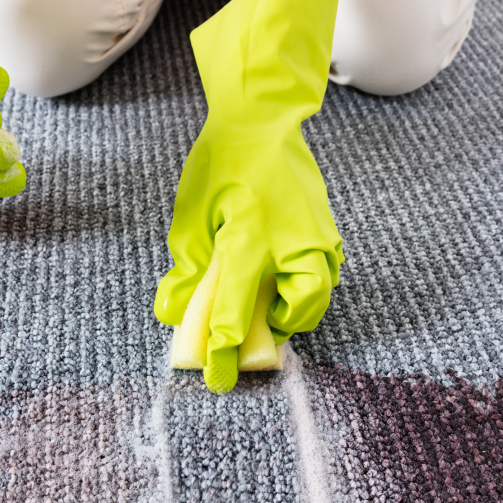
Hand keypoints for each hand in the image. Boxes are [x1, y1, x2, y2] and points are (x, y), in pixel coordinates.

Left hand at [154, 0, 342, 393]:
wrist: (262, 121)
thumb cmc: (221, 166)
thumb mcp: (190, 220)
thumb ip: (186, 272)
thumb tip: (176, 314)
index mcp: (248, 240)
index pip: (235, 313)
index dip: (224, 354)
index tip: (218, 380)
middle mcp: (291, 243)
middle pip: (300, 313)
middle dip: (277, 332)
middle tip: (254, 330)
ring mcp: (316, 236)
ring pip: (320, 296)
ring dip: (295, 311)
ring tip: (269, 304)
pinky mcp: (327, 230)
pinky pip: (324, 274)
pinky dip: (307, 287)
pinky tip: (282, 276)